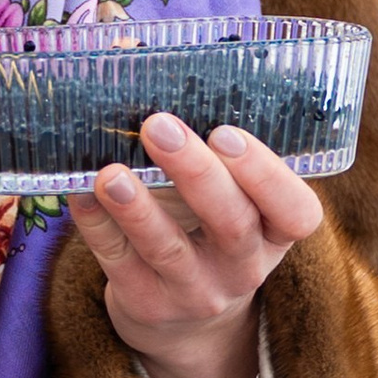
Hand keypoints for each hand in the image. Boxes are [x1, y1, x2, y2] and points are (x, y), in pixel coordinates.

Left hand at [67, 115, 323, 377]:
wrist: (182, 314)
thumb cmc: (206, 228)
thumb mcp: (228, 198)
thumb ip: (209, 148)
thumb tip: (144, 63)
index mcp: (275, 232)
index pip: (296, 212)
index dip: (266, 175)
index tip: (226, 133)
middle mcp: (243, 267)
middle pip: (231, 224)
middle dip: (195, 173)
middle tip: (160, 127)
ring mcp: (196, 292)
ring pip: (169, 249)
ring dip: (138, 207)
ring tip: (110, 172)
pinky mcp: (147, 304)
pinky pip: (119, 263)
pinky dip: (97, 226)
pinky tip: (81, 194)